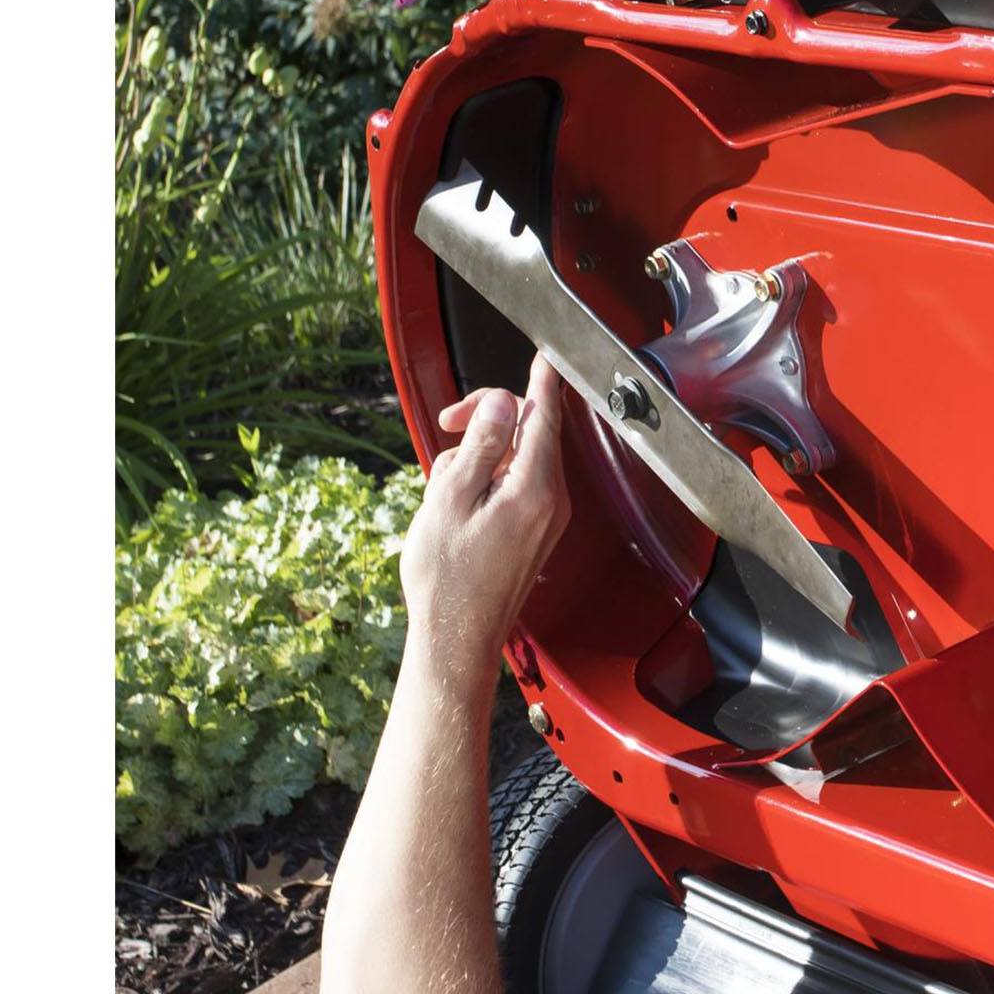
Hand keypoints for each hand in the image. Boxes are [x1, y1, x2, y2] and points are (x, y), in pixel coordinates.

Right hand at [398, 353, 570, 698]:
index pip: (544, 416)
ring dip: (479, 457)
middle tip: (447, 423)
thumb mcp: (450, 498)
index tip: (543, 354)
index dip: (539, 380)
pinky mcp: (536, 531)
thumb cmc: (446, 576)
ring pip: (516, 459)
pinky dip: (485, 482)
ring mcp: (547, 517)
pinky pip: (514, 485)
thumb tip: (503, 401)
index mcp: (534, 488)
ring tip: (442, 491)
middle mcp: (552, 500)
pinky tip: (455, 506)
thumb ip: (481, 445)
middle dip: (487, 421)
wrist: (456, 638)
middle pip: (529, 432)